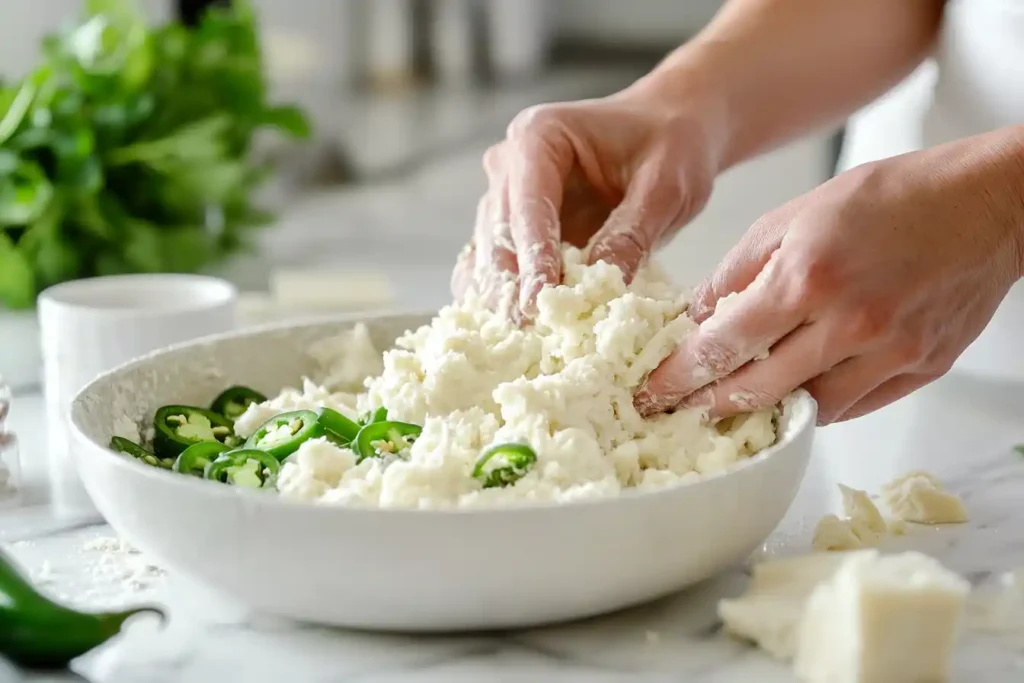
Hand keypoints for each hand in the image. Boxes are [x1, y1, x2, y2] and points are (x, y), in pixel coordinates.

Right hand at [451, 87, 723, 319]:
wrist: (667, 130)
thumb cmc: (670, 145)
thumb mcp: (665, 186)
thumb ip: (633, 233)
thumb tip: (606, 287)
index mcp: (539, 136)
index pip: (528, 203)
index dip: (533, 256)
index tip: (538, 302)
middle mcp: (508, 163)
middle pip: (499, 232)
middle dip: (511, 284)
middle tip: (526, 332)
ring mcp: (504, 195)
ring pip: (490, 254)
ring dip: (503, 296)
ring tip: (519, 340)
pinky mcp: (513, 226)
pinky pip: (497, 266)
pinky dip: (505, 296)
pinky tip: (515, 331)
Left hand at [634, 128, 1023, 424]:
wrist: (987, 203)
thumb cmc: (891, 198)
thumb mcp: (794, 215)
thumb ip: (739, 269)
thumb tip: (700, 315)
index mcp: (808, 276)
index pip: (724, 344)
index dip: (681, 376)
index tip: (654, 393)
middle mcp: (850, 322)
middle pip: (760, 389)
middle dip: (712, 405)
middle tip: (684, 409)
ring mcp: (891, 352)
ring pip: (809, 409)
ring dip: (769, 409)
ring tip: (740, 400)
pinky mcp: (921, 368)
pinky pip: (854, 406)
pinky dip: (820, 402)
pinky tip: (799, 388)